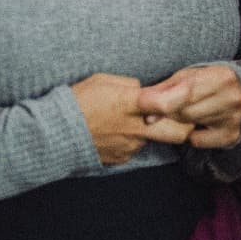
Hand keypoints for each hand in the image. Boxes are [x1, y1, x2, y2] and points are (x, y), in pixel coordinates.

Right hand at [72, 73, 192, 165]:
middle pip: (178, 133)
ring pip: (155, 140)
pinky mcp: (121, 158)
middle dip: (185, 126)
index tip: (188, 93)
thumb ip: (131, 85)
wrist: (52, 134)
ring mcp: (129, 146)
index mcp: (130, 104)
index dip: (182, 98)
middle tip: (177, 117)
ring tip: (128, 122)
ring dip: (151, 132)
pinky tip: (115, 133)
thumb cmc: (76, 101)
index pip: (166, 102)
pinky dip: (132, 141)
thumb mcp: (103, 81)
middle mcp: (134, 128)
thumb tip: (147, 90)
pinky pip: (136, 149)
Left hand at [139, 64, 240, 149]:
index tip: (142, 103)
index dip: (157, 102)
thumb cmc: (212, 80)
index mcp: (219, 78)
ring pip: (188, 127)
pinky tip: (199, 124)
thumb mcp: (190, 75)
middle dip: (167, 111)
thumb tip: (142, 102)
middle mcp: (229, 100)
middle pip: (183, 113)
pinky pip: (197, 141)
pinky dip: (192, 134)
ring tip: (187, 111)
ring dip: (180, 121)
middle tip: (164, 107)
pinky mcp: (230, 135)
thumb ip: (166, 87)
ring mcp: (232, 120)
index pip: (183, 94)